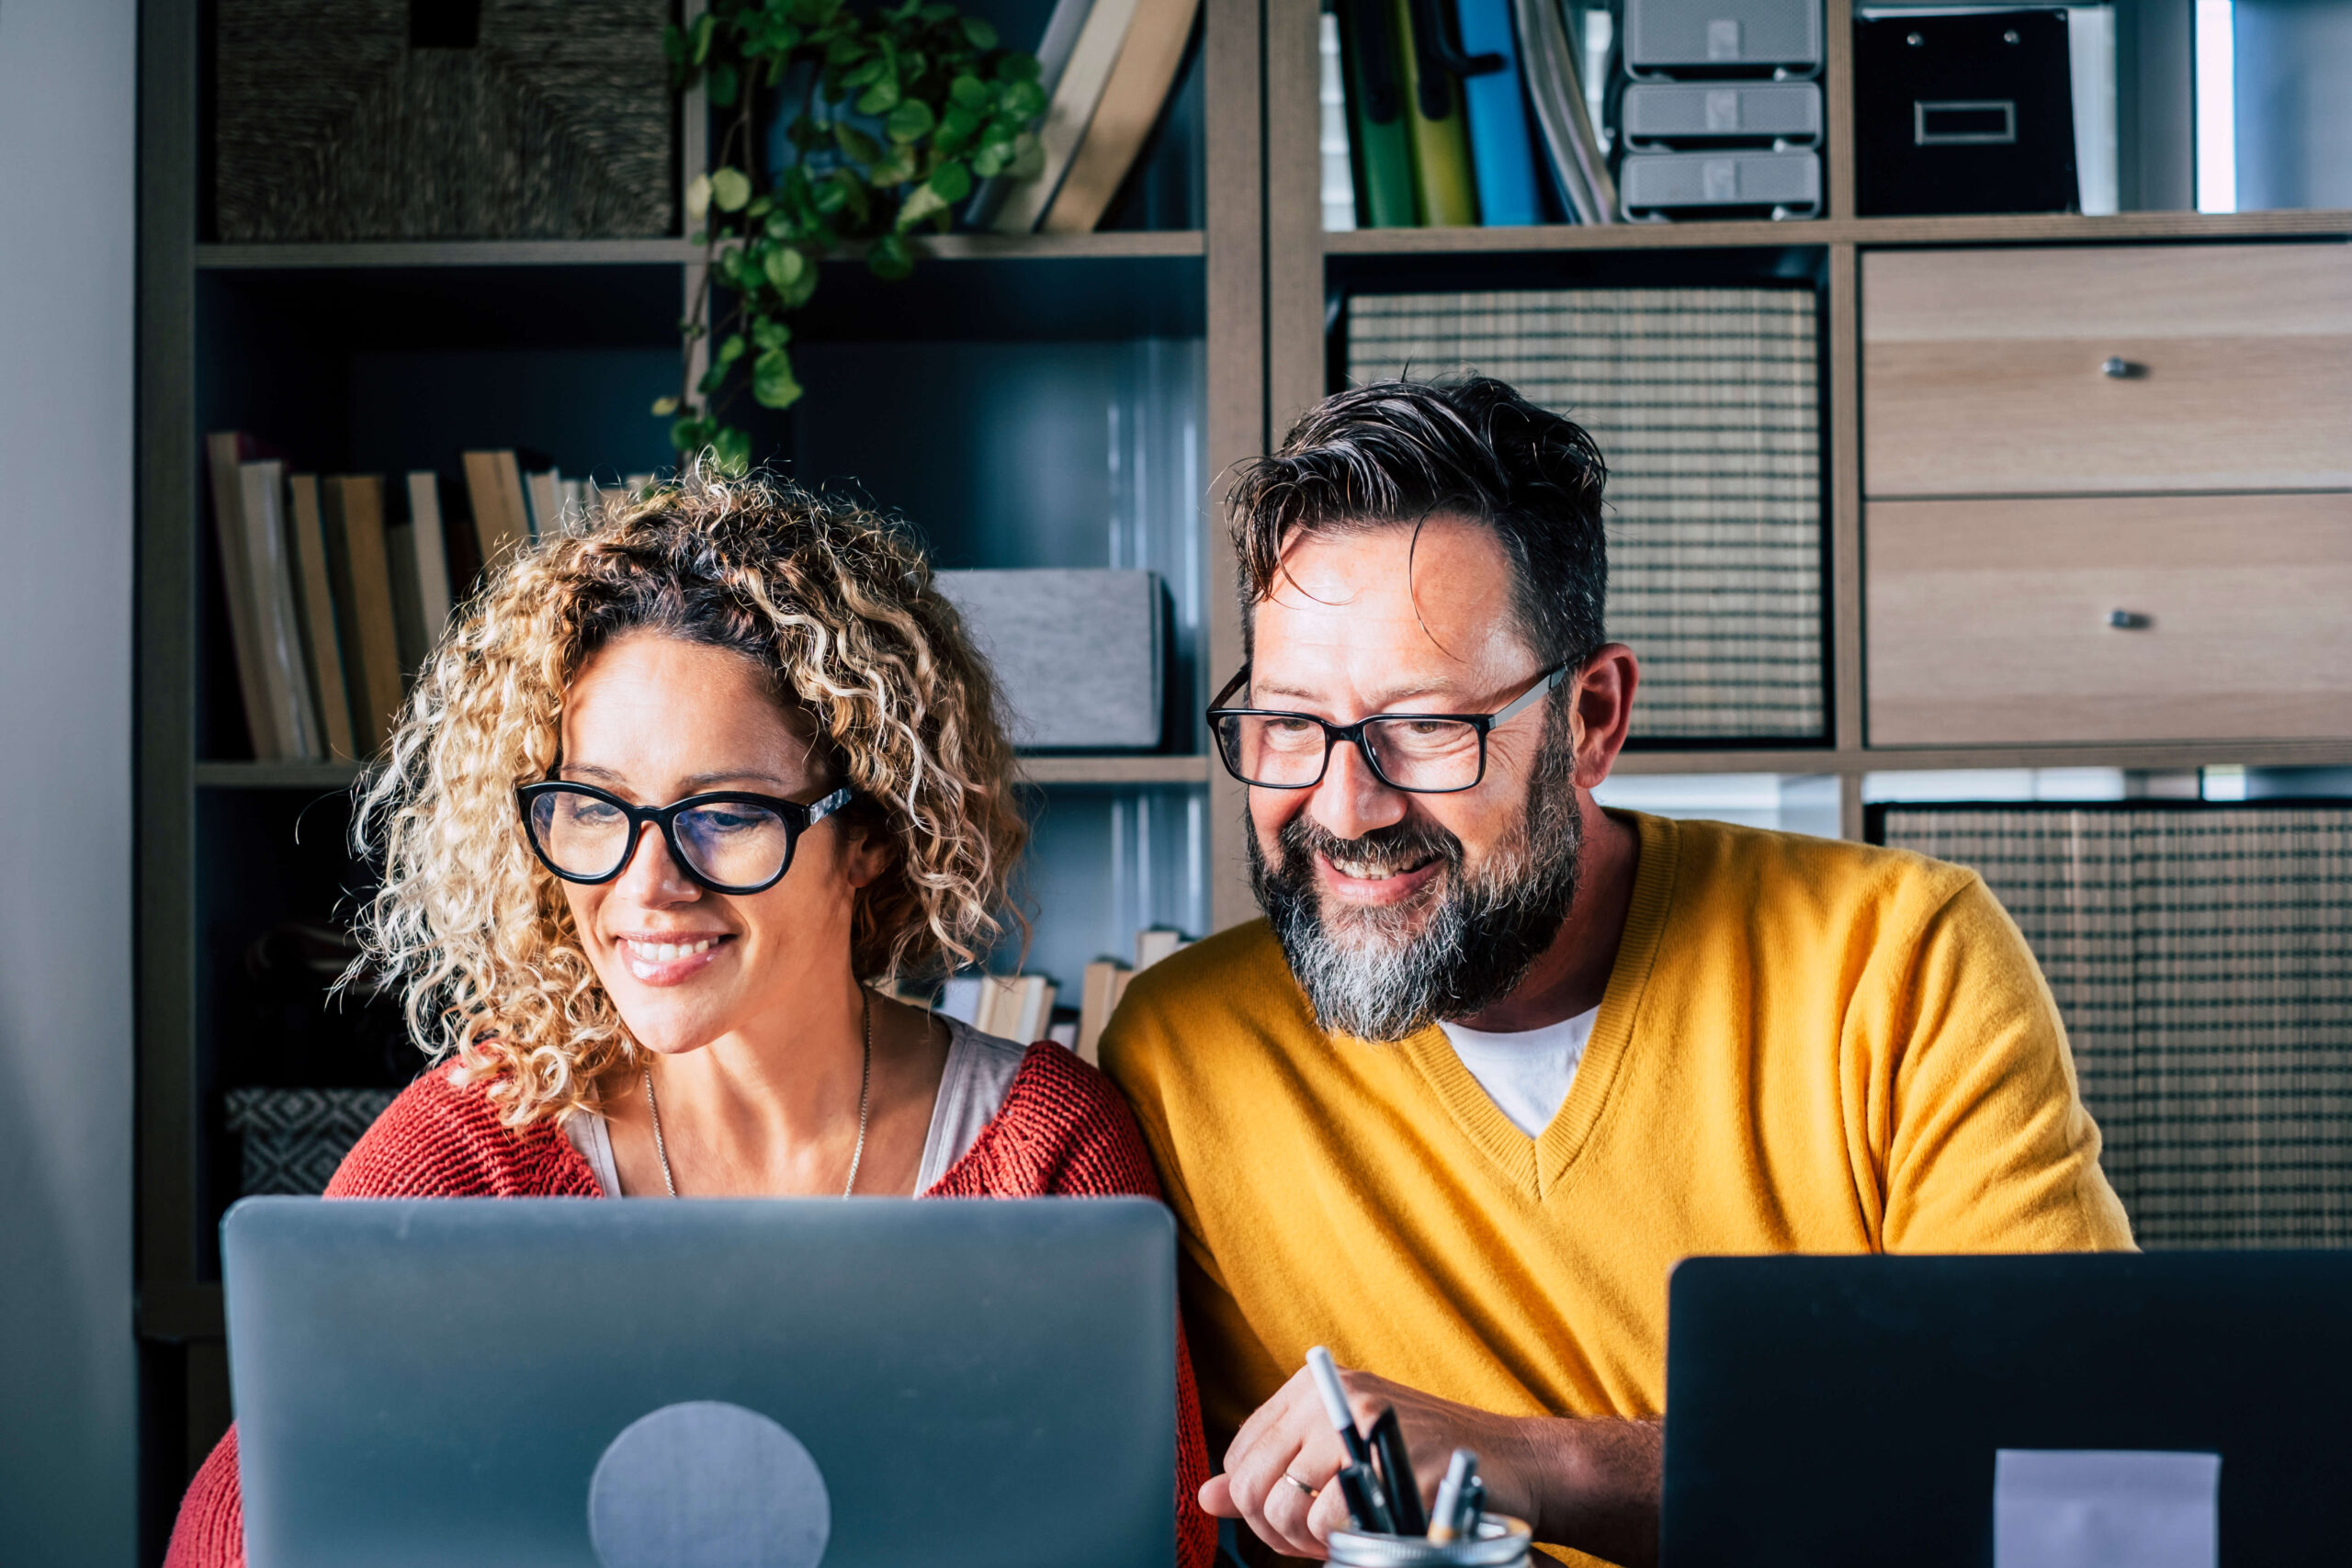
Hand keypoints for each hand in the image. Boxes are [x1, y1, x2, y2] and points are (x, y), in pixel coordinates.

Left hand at [1198, 1360, 1661, 1566]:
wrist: (1516, 1464)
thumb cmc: (1427, 1462)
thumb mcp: (1343, 1454)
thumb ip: (1276, 1470)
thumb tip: (1208, 1496)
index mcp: (1312, 1386)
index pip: (1242, 1453)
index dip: (1256, 1502)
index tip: (1288, 1521)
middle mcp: (1330, 1392)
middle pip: (1253, 1483)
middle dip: (1275, 1529)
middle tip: (1315, 1540)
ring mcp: (1360, 1419)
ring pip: (1283, 1505)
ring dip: (1307, 1542)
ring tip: (1345, 1536)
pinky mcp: (1388, 1453)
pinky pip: (1329, 1520)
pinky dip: (1343, 1543)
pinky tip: (1371, 1533)